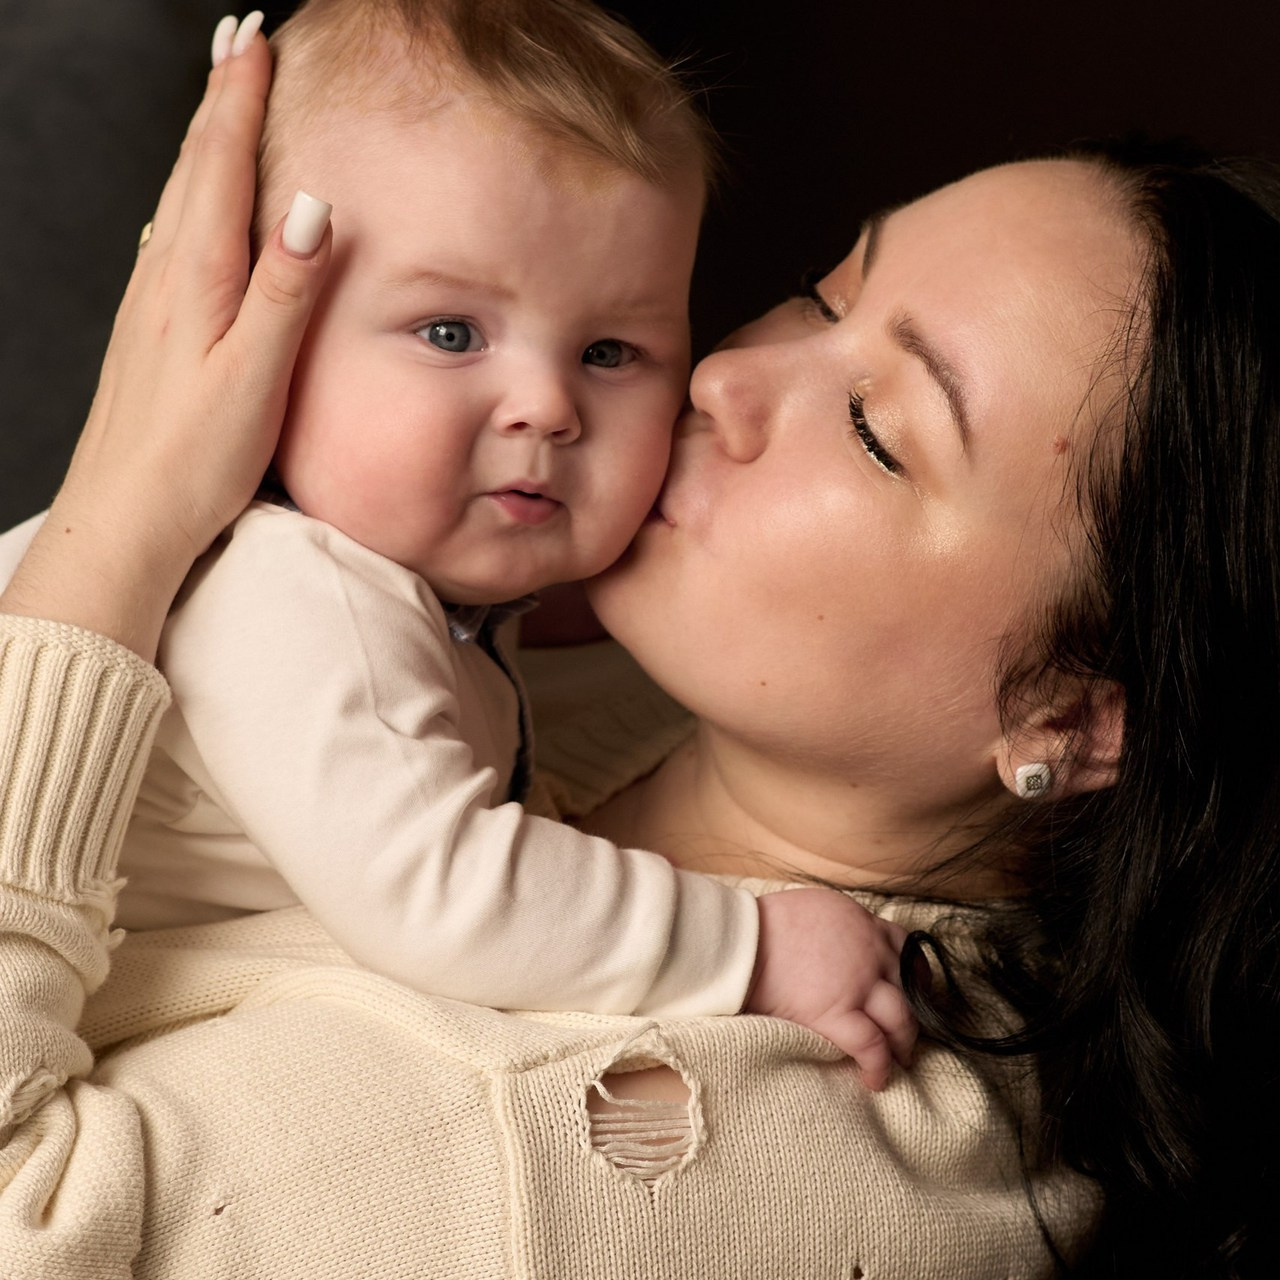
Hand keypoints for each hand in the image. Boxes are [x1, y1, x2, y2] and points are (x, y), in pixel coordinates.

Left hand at [0, 16, 331, 659]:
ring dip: (203, 141)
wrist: (125, 518)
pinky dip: (190, 196)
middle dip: (219, 98)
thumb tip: (311, 204)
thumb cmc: (193, 459)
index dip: (239, 97)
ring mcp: (149, 301)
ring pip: (179, 196)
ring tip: (221, 103)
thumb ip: (284, 289)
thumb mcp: (253, 375)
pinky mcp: (148, 329)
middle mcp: (164, 276)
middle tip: (241, 42)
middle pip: (194, 166)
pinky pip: (171, 236)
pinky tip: (191, 208)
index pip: (220, 164)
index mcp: (195, 278)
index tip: (256, 38)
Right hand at [746, 887, 916, 1089]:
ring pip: (901, 1019)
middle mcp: (869, 952)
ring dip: (904, 1043)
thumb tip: (848, 945)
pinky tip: (874, 1079)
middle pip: (911, 988)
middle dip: (915, 1015)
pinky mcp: (836, 1015)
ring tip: (898, 1060)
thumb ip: (842, 927)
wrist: (741, 943)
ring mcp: (857, 984)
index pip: (905, 948)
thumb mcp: (816, 908)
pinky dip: (879, 1066)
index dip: (914, 975)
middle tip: (907, 1033)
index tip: (914, 992)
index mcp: (861, 923)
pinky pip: (872, 1046)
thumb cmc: (765, 925)